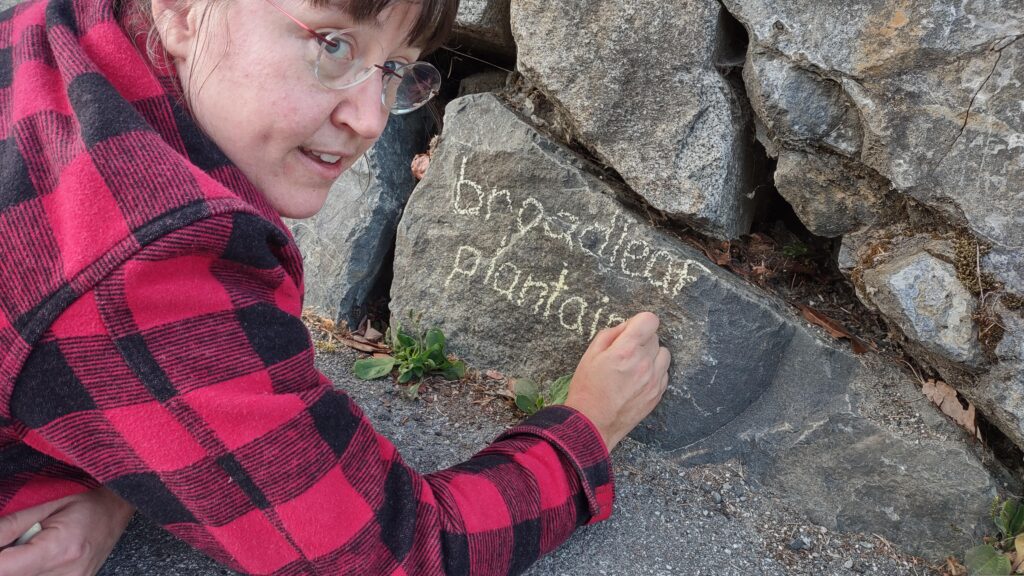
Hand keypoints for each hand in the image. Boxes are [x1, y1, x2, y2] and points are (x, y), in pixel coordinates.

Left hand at [0, 487, 134, 575]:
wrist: (118, 507)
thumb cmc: (85, 500)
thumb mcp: (45, 505)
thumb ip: (11, 526)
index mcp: (59, 548)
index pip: (5, 568)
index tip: (0, 546)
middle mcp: (68, 573)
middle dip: (8, 562)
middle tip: (17, 542)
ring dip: (21, 567)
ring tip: (30, 548)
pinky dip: (34, 571)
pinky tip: (39, 558)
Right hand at [565, 312, 669, 451]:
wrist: (592, 423)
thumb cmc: (587, 388)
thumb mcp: (590, 354)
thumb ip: (610, 334)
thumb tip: (627, 326)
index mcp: (626, 350)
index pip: (649, 320)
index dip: (640, 322)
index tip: (632, 330)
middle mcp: (644, 363)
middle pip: (655, 337)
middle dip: (641, 340)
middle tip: (626, 352)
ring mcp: (653, 380)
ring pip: (663, 354)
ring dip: (652, 355)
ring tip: (635, 365)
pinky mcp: (657, 394)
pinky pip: (664, 373)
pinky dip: (654, 372)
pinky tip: (639, 379)